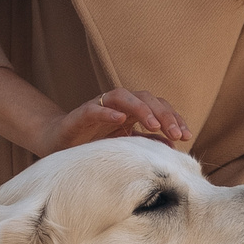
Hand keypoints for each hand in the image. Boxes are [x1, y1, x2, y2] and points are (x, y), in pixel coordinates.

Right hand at [34, 87, 190, 156]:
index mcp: (131, 112)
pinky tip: (120, 119)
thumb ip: (147, 143)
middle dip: (163, 115)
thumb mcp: (125, 147)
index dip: (173, 119)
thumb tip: (173, 146)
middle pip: (145, 98)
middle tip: (176, 133)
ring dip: (141, 109)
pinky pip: (95, 109)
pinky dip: (108, 112)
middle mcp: (117, 105)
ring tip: (154, 125)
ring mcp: (99, 107)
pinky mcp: (80, 115)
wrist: (56, 145)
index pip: (158, 107)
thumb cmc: (92, 146)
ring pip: (123, 96)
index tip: (187, 136)